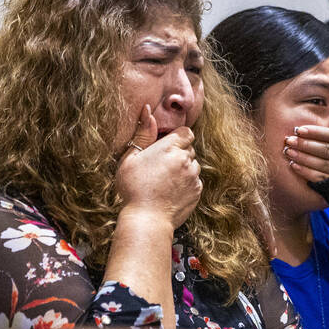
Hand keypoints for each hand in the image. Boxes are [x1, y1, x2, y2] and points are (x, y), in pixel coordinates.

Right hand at [116, 105, 202, 228]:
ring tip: (165, 180)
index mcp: (170, 148)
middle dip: (179, 154)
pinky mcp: (197, 191)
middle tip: (161, 167)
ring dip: (184, 169)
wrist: (147, 218)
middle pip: (189, 149)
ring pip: (193, 165)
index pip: (186, 132)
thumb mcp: (131, 158)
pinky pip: (195, 181)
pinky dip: (187, 183)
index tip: (166, 147)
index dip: (178, 138)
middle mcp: (186, 160)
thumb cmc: (133, 188)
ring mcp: (193, 176)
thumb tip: (148, 110)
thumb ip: (143, 134)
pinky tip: (171, 191)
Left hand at [282, 122, 328, 182]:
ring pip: (323, 163)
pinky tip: (294, 166)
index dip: (317, 132)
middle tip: (289, 139)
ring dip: (303, 157)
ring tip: (288, 151)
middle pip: (328, 149)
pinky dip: (306, 172)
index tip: (300, 129)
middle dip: (306, 143)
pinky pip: (321, 178)